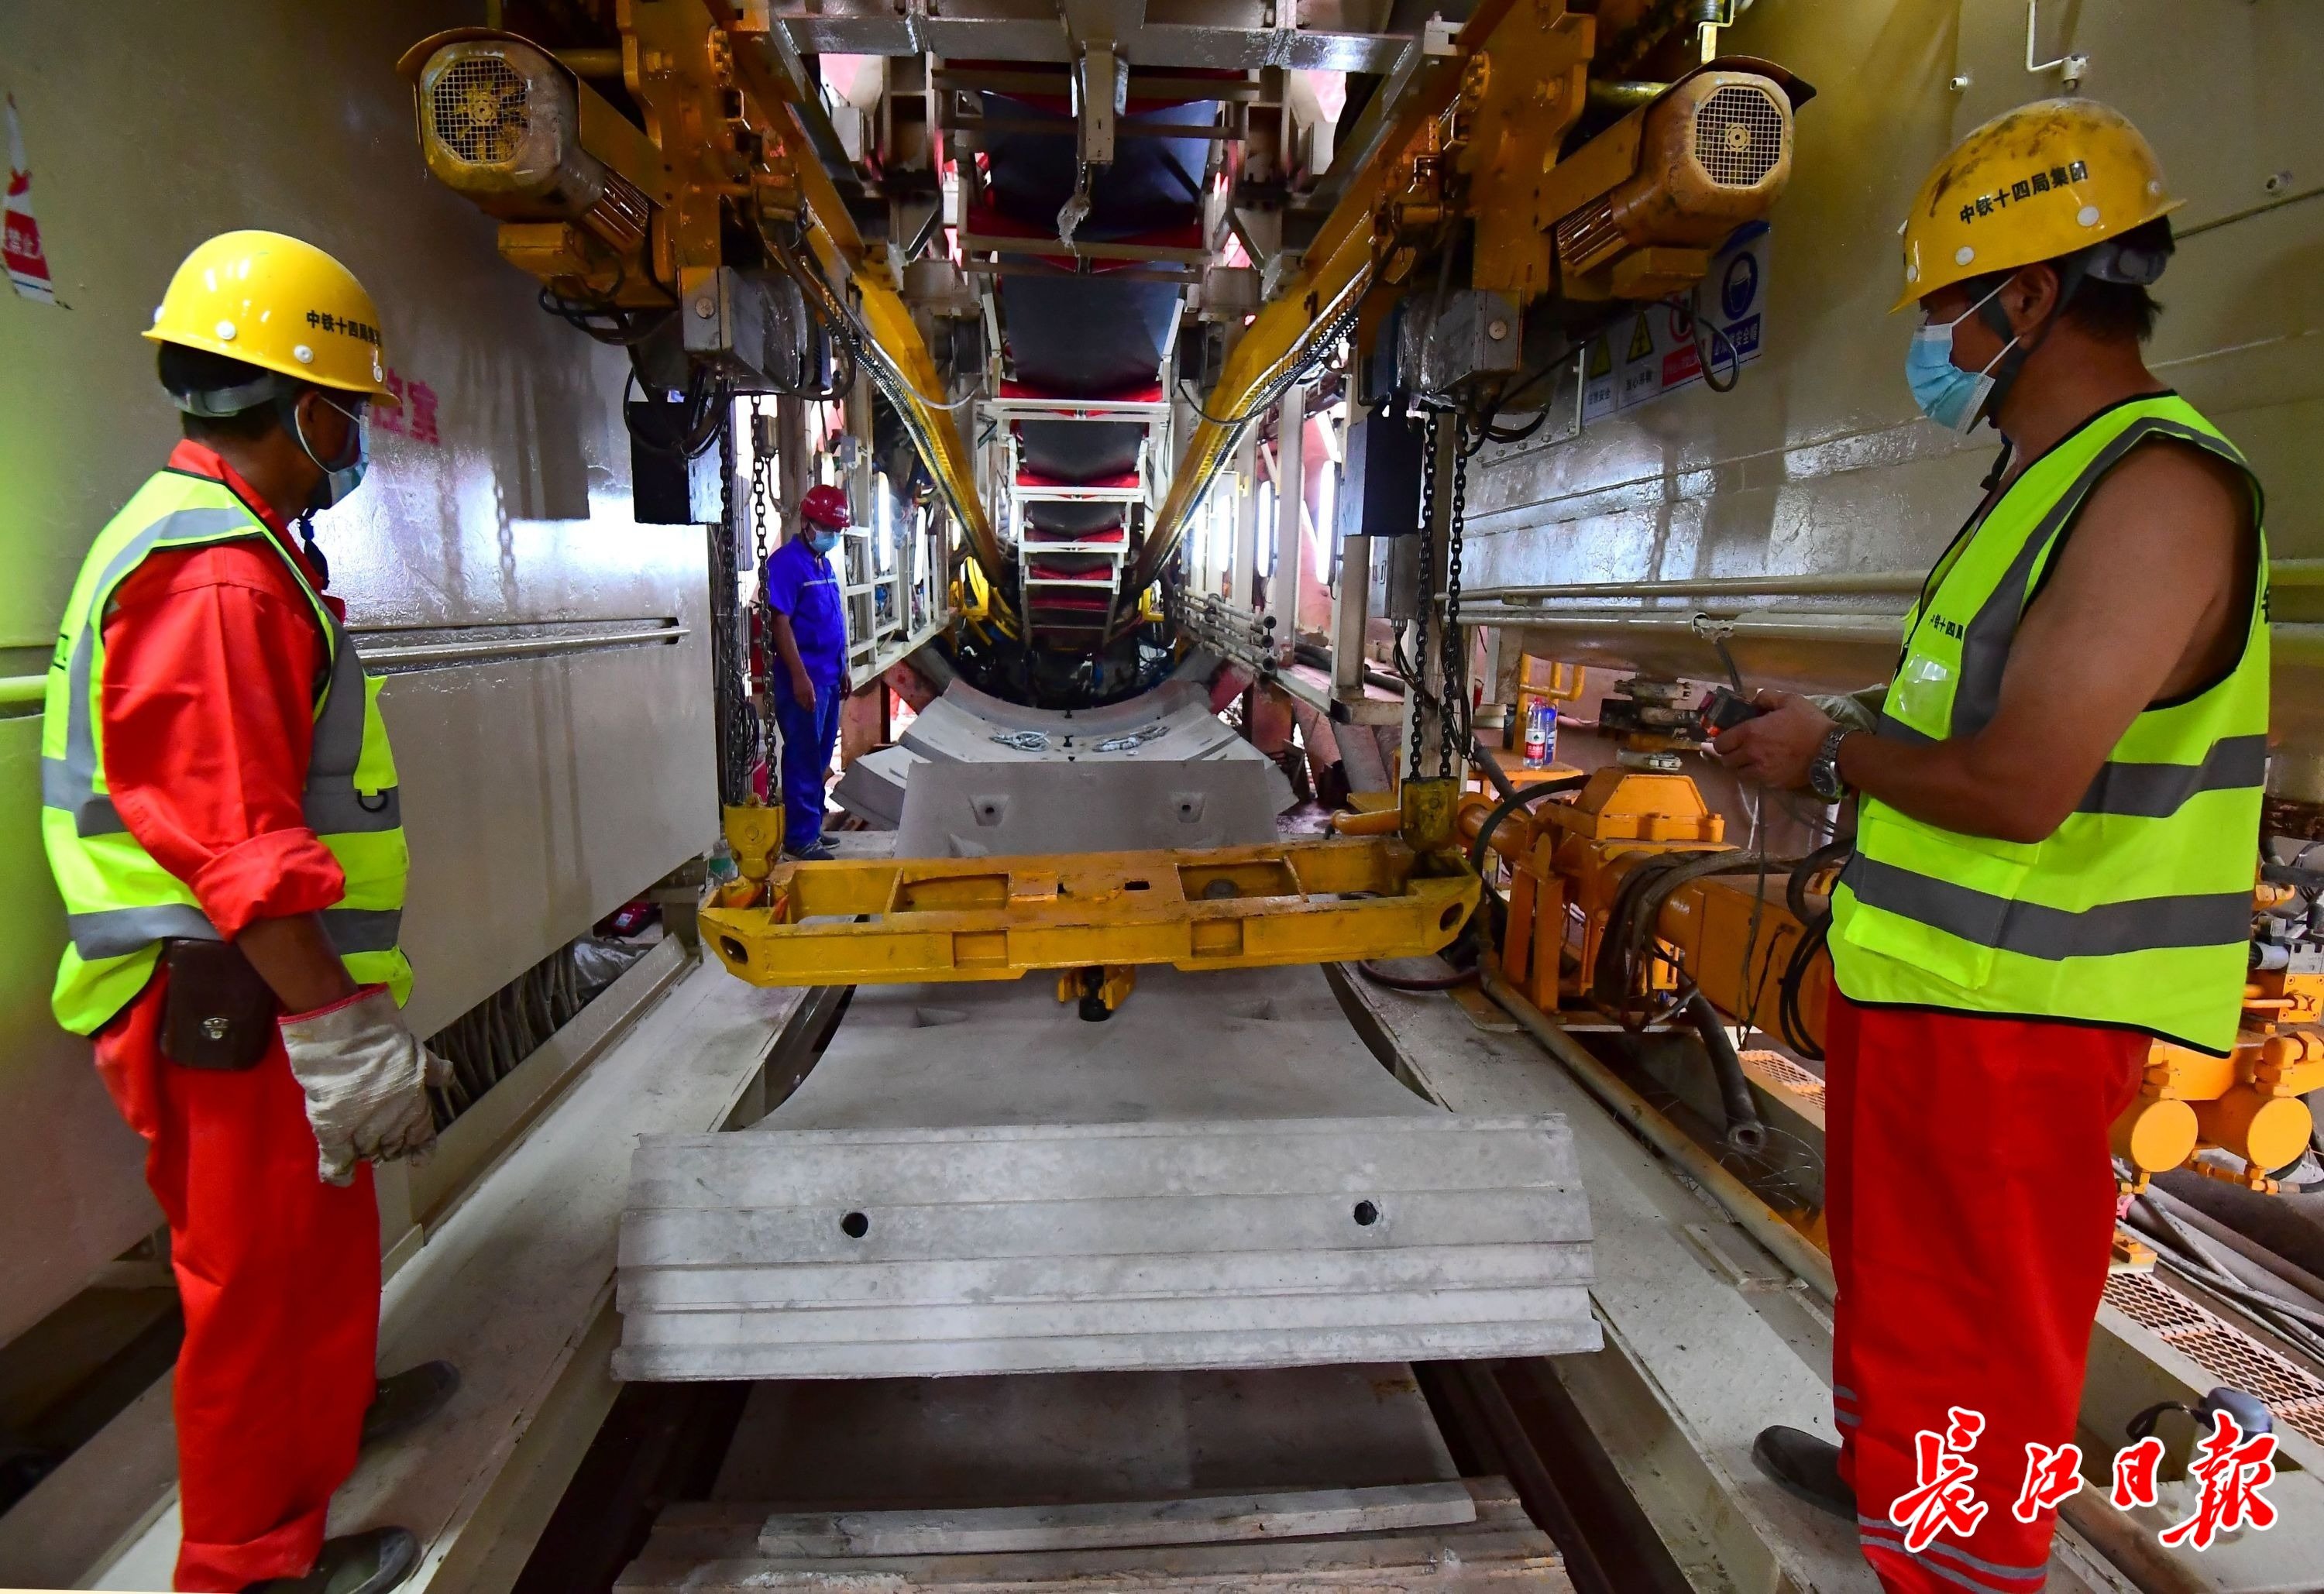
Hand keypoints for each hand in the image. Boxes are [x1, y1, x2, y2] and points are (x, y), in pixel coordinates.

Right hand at [278, 986, 440, 1185]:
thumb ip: (432, 1070)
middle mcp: (394, 1122)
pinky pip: (336, 1161)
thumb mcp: (416, 1052)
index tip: (418, 1158)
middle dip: (389, 1147)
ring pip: (367, 1152)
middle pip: (393, 1146)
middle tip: (380, 1145)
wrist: (344, 1034)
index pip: (422, 1135)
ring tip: (361, 1149)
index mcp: (416, 1104)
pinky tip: (342, 1178)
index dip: (419, 1146)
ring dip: (366, 1152)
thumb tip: (448, 1077)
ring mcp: (363, 1128)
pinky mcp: (333, 1131)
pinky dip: (338, 1171)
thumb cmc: (382, 1038)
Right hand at [788, 669, 817, 710]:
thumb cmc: (806, 680)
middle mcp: (806, 693)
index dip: (812, 706)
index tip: (812, 710)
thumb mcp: (811, 686)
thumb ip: (812, 693)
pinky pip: (797, 699)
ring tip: (804, 709)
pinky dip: (799, 702)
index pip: (812, 701)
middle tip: (808, 711)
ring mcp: (800, 693)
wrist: (799, 674)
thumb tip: (814, 700)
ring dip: (803, 706)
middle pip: (807, 703)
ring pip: (802, 702)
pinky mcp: (795, 692)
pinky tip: (799, 704)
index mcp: (810, 691)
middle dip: (808, 707)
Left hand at [1713, 690, 1835, 791]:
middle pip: (1726, 761)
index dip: (1720, 740)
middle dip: (1728, 754)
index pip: (1720, 743)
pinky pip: (1755, 781)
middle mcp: (1751, 755)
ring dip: (1740, 767)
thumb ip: (1766, 698)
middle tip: (1737, 749)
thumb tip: (1753, 701)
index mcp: (1751, 733)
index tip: (1726, 737)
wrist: (1831, 752)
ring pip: (1738, 774)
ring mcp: (1761, 772)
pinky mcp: (1773, 784)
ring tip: (1749, 760)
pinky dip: (1755, 775)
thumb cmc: (1810, 724)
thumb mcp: (1790, 700)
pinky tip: (1764, 767)